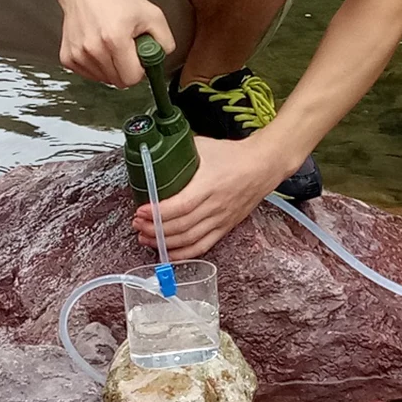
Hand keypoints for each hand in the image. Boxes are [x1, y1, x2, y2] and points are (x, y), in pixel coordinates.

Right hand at [57, 0, 174, 86]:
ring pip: (104, 79)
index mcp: (115, 39)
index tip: (139, 58)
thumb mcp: (152, 14)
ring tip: (112, 45)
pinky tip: (99, 48)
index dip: (140, 71)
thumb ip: (165, 40)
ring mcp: (78, 55)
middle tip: (127, 48)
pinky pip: (89, 75)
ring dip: (112, 68)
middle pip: (119, 81)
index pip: (132, 78)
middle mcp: (93, 49)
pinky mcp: (67, 58)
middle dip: (127, 69)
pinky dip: (97, 66)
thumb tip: (162, 58)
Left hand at [132, 135, 286, 258]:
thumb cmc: (235, 156)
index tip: (141, 211)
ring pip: (189, 240)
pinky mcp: (225, 227)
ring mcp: (221, 219)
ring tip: (145, 238)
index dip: (158, 212)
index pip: (181, 205)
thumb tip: (155, 152)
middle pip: (181, 227)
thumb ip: (180, 151)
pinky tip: (168, 252)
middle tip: (137, 224)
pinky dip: (183, 253)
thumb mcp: (204, 147)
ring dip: (164, 243)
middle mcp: (215, 206)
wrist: (263, 166)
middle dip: (154, 229)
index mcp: (209, 185)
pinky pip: (203, 246)